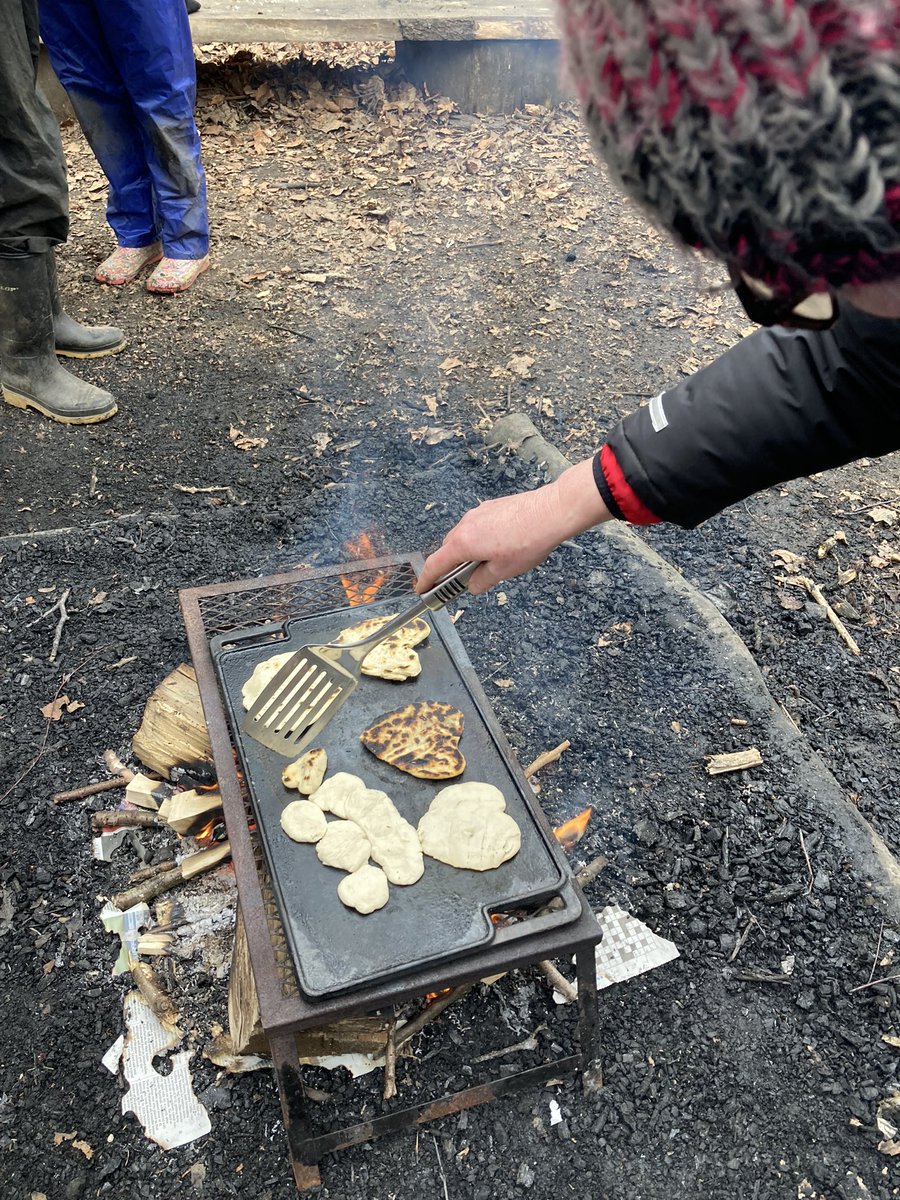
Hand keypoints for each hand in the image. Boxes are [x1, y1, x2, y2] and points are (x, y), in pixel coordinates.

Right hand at [416, 457, 612, 594]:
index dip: (426, 579)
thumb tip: (472, 585)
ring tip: (482, 566)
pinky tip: (496, 548)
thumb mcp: (503, 571)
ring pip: (463, 537)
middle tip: (456, 582)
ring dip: (465, 552)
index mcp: (463, 543)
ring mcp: (478, 513)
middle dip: (449, 567)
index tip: (421, 589)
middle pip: (448, 549)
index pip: (436, 564)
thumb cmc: (527, 542)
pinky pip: (476, 527)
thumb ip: (482, 581)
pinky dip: (478, 540)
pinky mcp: (491, 507)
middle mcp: (465, 525)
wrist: (551, 511)